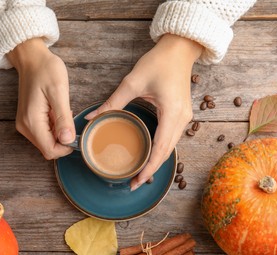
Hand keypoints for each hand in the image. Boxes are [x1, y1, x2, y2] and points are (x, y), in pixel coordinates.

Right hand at [7, 38, 74, 158]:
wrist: (32, 58)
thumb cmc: (46, 70)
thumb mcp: (59, 92)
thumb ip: (63, 118)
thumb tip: (68, 140)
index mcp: (32, 121)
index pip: (50, 150)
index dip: (67, 147)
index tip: (77, 132)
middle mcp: (25, 127)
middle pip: (48, 148)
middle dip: (64, 140)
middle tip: (70, 117)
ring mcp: (25, 124)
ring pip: (47, 142)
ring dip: (59, 133)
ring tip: (63, 111)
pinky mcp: (28, 121)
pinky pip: (45, 133)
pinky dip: (55, 127)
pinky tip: (57, 111)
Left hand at [85, 34, 201, 189]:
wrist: (179, 50)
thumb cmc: (159, 62)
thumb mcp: (132, 82)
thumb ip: (112, 103)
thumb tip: (92, 118)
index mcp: (171, 113)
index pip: (160, 149)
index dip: (149, 168)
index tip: (136, 181)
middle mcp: (181, 119)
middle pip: (167, 152)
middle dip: (151, 170)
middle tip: (134, 183)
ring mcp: (184, 117)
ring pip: (170, 147)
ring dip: (156, 161)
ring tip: (140, 173)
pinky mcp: (181, 114)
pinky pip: (171, 138)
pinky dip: (160, 150)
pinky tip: (149, 155)